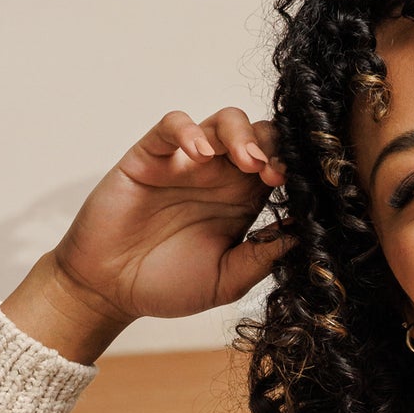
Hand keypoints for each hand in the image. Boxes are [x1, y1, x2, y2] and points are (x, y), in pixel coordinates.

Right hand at [50, 108, 293, 322]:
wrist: (110, 290)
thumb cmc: (167, 285)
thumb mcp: (226, 281)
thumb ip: (262, 258)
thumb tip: (303, 236)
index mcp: (243, 202)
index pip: (279, 167)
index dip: (292, 170)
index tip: (299, 189)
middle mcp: (219, 177)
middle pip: (259, 135)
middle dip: (274, 146)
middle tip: (274, 173)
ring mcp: (185, 163)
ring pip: (223, 121)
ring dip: (241, 134)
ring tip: (247, 161)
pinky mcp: (150, 156)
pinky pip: (171, 125)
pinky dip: (188, 130)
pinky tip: (199, 153)